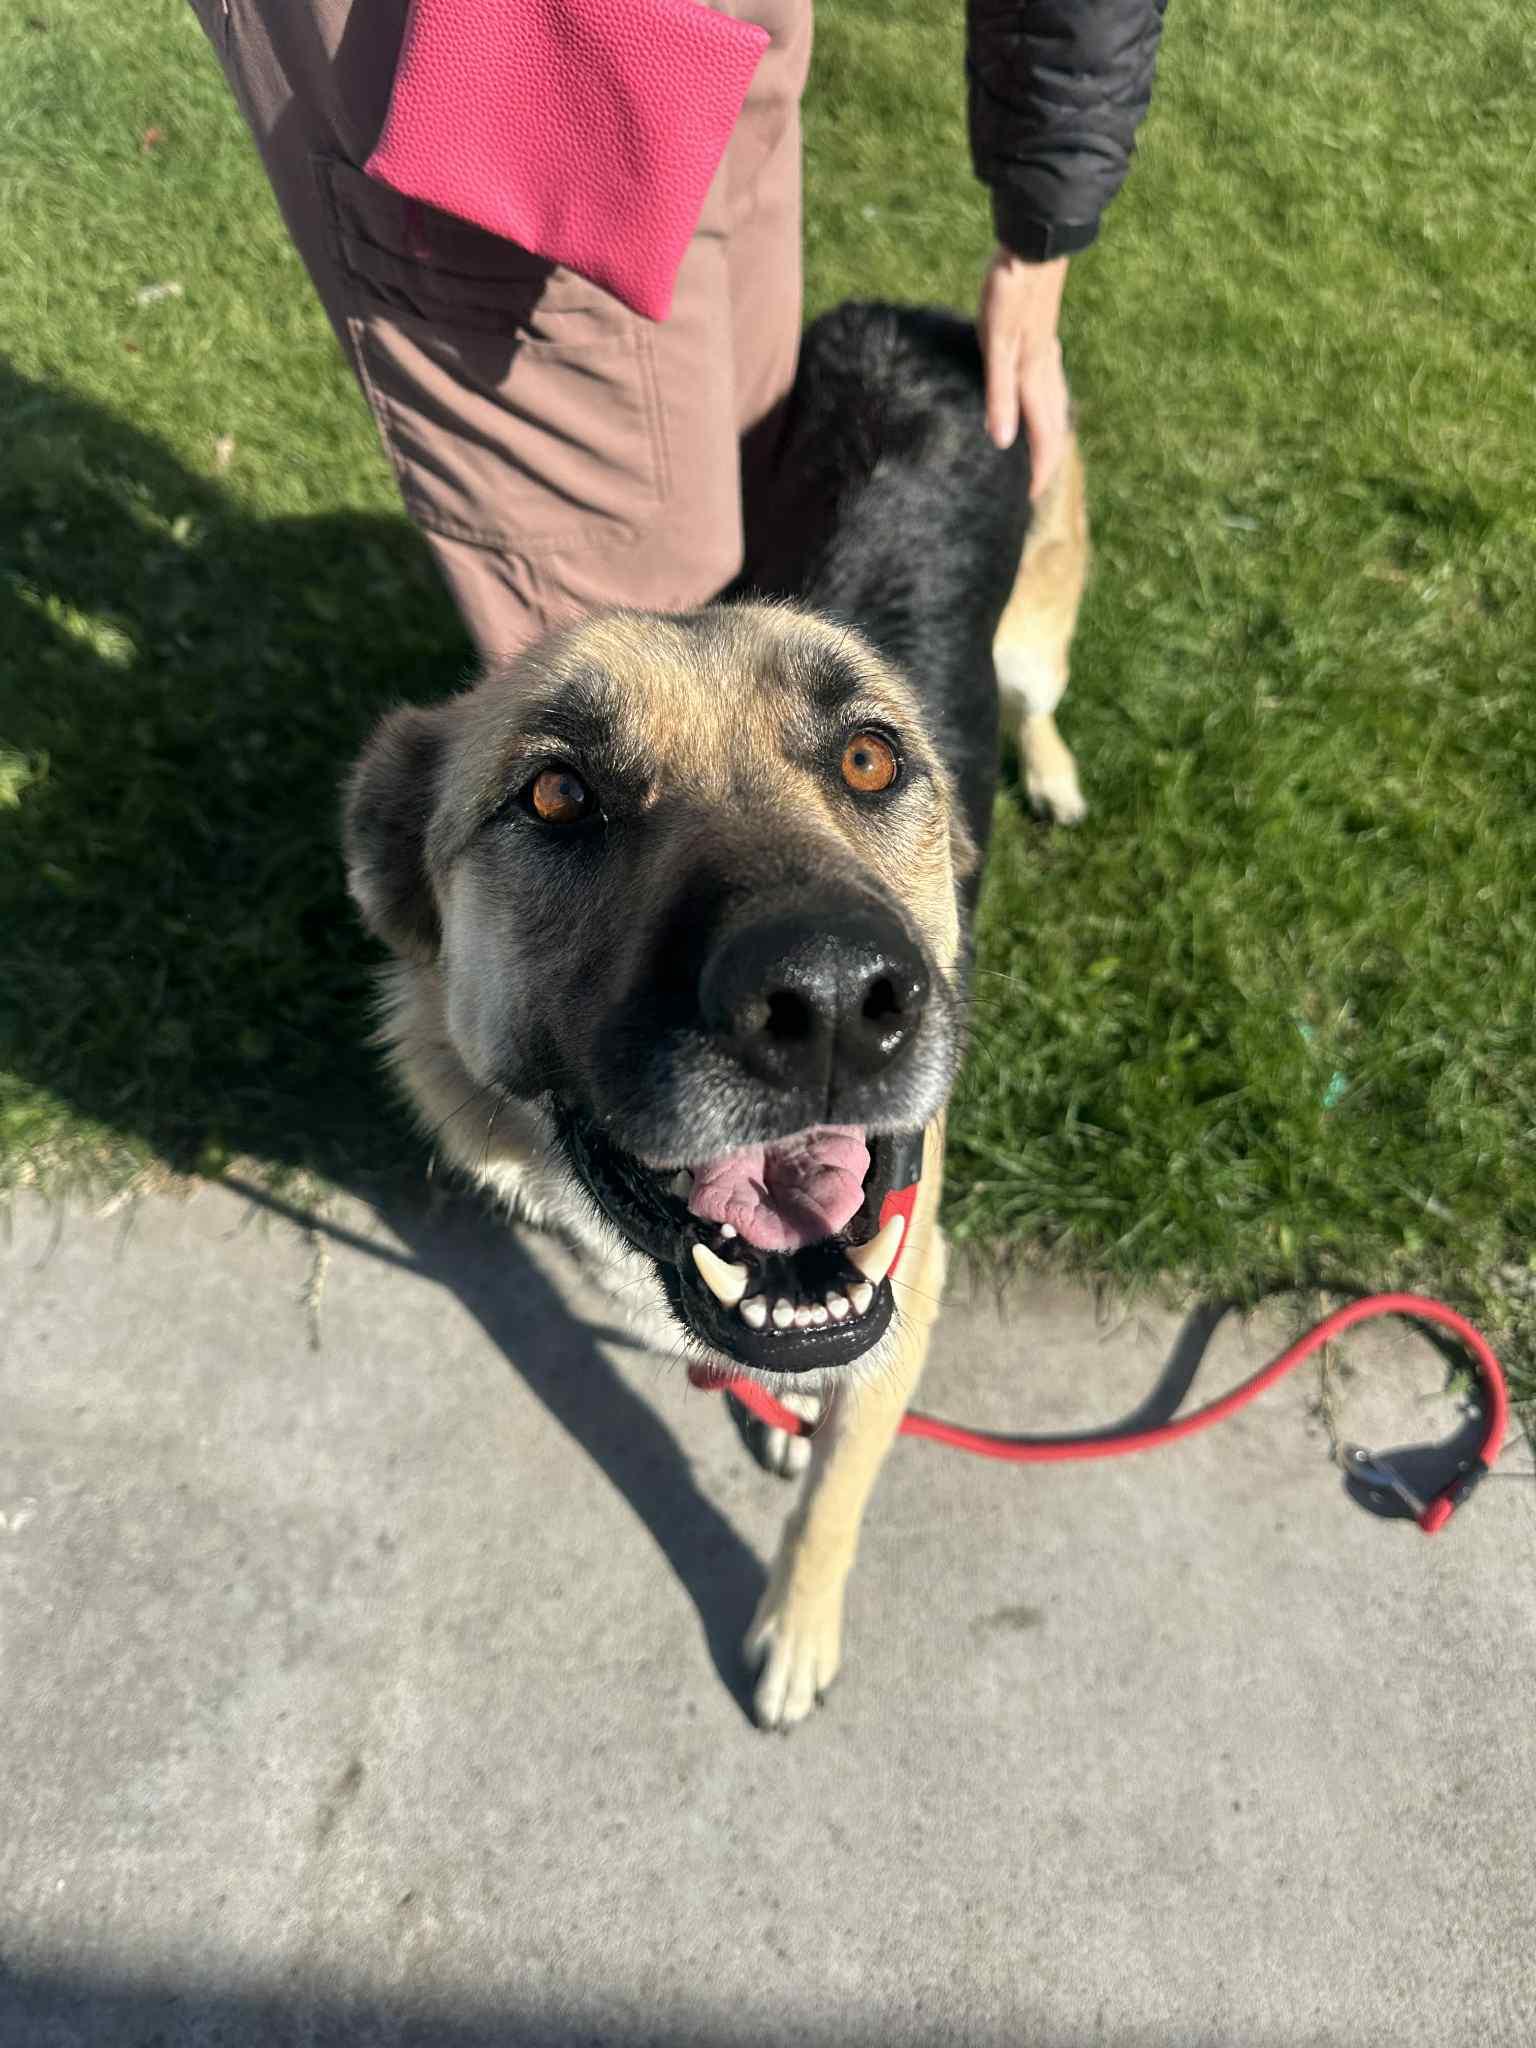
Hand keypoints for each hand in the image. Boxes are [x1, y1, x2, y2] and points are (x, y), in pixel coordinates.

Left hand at [978, 247, 1070, 498]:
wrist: (1032, 247)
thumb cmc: (1009, 294)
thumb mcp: (995, 347)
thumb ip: (998, 395)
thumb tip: (1001, 442)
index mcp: (1036, 379)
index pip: (1044, 439)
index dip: (1038, 472)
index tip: (1030, 500)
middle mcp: (1048, 371)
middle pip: (1054, 428)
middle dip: (1047, 460)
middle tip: (1035, 487)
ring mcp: (1047, 356)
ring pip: (1054, 407)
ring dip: (1048, 436)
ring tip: (1037, 456)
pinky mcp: (1042, 341)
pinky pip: (1048, 388)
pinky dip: (1045, 410)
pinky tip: (1032, 404)